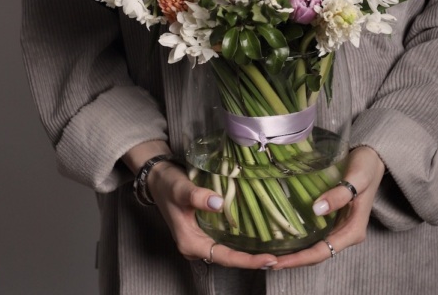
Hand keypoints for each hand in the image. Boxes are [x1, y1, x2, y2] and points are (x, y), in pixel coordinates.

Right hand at [122, 140, 277, 268]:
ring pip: (229, 250)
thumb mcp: (180, 189)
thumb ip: (197, 197)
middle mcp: (197, 245)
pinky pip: (227, 239)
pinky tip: (259, 235)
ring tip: (275, 250)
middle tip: (280, 258)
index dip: (247, 260)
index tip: (269, 260)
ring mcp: (202, 238)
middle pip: (229, 258)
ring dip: (249, 251)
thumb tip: (218, 204)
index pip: (224, 257)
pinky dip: (242, 240)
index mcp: (190, 243)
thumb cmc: (167, 185)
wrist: (158, 178)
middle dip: (253, 260)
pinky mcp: (206, 229)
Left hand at [273, 146, 384, 269]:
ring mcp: (339, 227)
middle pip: (317, 253)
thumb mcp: (357, 178)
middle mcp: (346, 233)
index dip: (301, 258)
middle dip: (294, 259)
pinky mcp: (333, 218)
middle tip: (268, 261)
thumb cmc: (366, 167)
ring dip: (294, 252)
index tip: (279, 262)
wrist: (372, 158)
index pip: (324, 251)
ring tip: (270, 254)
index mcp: (353, 230)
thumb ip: (339, 195)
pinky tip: (283, 235)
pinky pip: (315, 233)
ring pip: (315, 246)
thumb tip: (317, 210)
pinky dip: (299, 238)